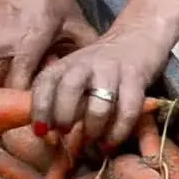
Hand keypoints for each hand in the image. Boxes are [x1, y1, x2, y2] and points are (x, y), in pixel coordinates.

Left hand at [30, 18, 171, 147]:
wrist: (139, 36)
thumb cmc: (102, 66)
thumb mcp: (76, 72)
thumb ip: (61, 95)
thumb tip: (48, 132)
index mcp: (66, 64)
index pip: (45, 84)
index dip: (40, 110)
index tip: (42, 132)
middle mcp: (86, 64)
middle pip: (68, 91)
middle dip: (65, 118)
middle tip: (68, 134)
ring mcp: (112, 71)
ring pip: (99, 105)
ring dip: (94, 130)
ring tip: (94, 143)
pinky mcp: (136, 78)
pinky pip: (128, 110)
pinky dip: (119, 132)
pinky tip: (112, 142)